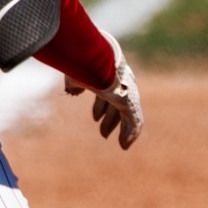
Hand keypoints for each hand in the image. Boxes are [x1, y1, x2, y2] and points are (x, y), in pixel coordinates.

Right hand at [63, 34, 143, 149]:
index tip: (95, 118)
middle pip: (116, 106)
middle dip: (110, 120)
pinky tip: (124, 145)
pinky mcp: (131, 104)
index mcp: (108, 78)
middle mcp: (120, 86)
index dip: (100, 107)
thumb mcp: (75, 76)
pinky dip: (130, 134)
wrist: (95, 63)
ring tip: (109, 139)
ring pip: (126, 116)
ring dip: (117, 128)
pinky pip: (134, 122)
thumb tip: (72, 90)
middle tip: (104, 134)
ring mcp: (127, 95)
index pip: (106, 95)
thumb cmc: (84, 66)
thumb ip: (75, 83)